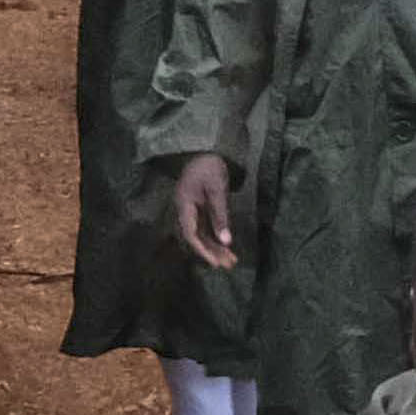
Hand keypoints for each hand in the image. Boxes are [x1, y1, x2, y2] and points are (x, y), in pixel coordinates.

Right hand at [174, 154, 238, 270]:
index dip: (202, 250)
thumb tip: (226, 241)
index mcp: (184, 205)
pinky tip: (227, 247)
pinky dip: (216, 237)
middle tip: (229, 265)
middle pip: (197, 237)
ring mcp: (191, 210)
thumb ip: (220, 215)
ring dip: (216, 247)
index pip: (191, 234)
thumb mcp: (217, 189)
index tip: (215, 263)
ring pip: (202, 234)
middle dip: (212, 252)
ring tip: (231, 260)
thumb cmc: (210, 166)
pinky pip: (206, 227)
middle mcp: (185, 210)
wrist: (206, 149)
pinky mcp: (199, 208)